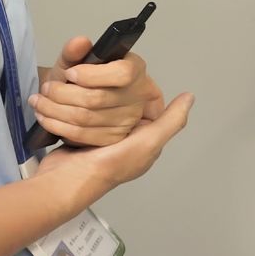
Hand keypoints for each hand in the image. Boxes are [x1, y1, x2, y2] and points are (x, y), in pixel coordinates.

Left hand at [29, 36, 160, 146]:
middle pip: (97, 99)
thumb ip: (74, 51)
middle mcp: (137, 95)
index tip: (69, 74)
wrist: (76, 98)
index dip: (92, 75)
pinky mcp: (113, 138)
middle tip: (46, 89)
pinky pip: (82, 135)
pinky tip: (45, 117)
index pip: (122, 73)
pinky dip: (58, 126)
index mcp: (134, 68)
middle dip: (63, 94)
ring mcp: (127, 120)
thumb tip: (80, 42)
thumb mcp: (74, 60)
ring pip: (86, 118)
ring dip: (55, 111)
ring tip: (39, 102)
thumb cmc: (79, 77)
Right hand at [33, 90, 194, 191]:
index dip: (141, 90)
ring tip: (88, 81)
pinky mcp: (79, 134)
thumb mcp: (148, 143)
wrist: (65, 181)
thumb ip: (170, 122)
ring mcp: (100, 137)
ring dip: (93, 95)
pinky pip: (82, 112)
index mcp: (142, 140)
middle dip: (115, 91)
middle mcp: (123, 139)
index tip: (131, 74)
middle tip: (106, 75)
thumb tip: (189, 98)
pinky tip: (75, 91)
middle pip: (123, 105)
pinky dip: (78, 103)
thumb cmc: (110, 165)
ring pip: (101, 106)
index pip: (147, 107)